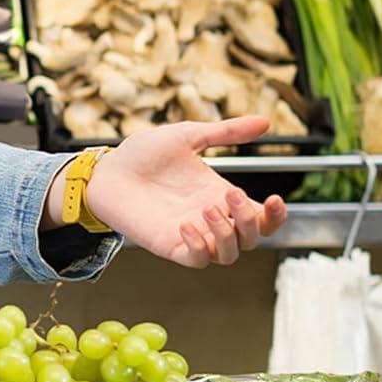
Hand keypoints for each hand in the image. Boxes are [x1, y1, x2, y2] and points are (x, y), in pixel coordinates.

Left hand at [84, 117, 287, 267]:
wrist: (106, 169)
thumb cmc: (142, 154)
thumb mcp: (188, 136)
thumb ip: (226, 132)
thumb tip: (265, 121)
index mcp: (219, 195)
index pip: (260, 218)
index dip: (276, 216)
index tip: (275, 198)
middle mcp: (209, 218)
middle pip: (251, 240)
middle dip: (249, 221)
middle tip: (226, 195)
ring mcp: (190, 233)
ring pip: (229, 255)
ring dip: (226, 235)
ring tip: (205, 209)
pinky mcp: (168, 244)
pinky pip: (196, 260)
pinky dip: (199, 247)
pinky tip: (185, 224)